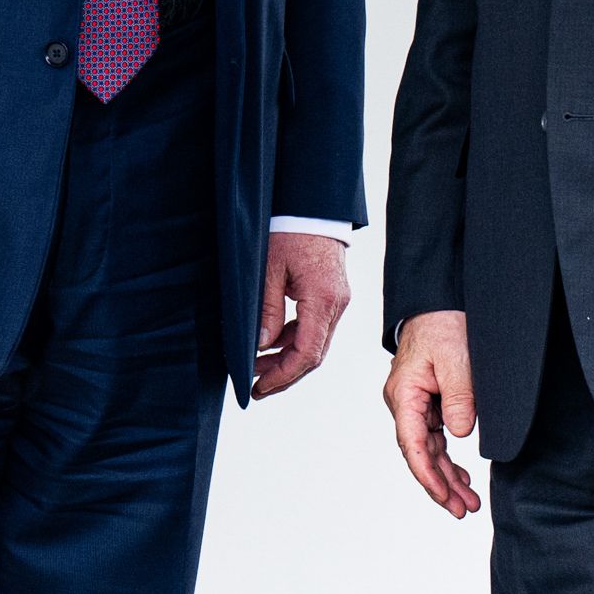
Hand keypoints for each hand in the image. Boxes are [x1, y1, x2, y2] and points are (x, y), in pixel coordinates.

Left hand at [255, 232, 353, 398]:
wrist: (311, 205)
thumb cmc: (289, 230)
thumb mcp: (269, 269)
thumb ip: (267, 310)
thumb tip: (262, 346)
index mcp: (322, 299)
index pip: (307, 353)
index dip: (283, 375)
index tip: (260, 387)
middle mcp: (336, 304)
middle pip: (314, 355)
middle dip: (284, 374)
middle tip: (256, 387)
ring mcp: (337, 300)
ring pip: (315, 343)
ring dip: (287, 359)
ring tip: (257, 367)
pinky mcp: (332, 295)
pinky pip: (315, 327)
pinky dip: (294, 340)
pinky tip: (272, 343)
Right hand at [383, 310, 481, 518]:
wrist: (441, 302)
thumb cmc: (444, 324)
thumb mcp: (456, 359)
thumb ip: (459, 398)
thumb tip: (459, 436)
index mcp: (403, 394)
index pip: (412, 445)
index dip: (428, 475)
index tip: (445, 497)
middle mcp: (405, 403)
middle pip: (420, 454)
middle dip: (441, 486)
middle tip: (464, 511)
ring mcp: (416, 405)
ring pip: (429, 451)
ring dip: (448, 477)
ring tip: (468, 503)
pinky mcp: (430, 403)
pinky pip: (436, 439)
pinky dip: (450, 459)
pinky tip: (463, 478)